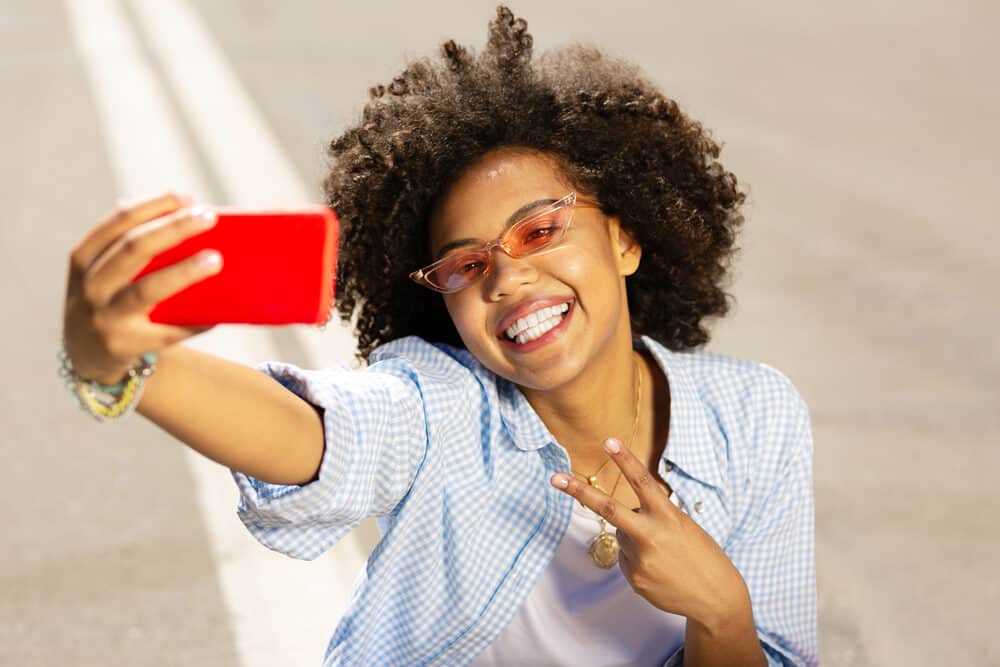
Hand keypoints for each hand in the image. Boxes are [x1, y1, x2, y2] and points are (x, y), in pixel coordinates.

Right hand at [63, 192, 221, 383]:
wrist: (87, 355)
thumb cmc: (109, 298)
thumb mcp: (103, 270)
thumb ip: (129, 244)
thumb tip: (185, 210)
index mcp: (83, 259)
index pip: (118, 223)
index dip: (152, 207)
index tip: (187, 198)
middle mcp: (90, 287)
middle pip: (133, 250)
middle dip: (173, 229)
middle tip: (209, 217)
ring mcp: (105, 319)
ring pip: (148, 289)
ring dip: (184, 272)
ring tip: (215, 260)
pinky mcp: (126, 346)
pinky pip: (167, 330)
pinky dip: (194, 320)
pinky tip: (217, 313)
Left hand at [550, 437, 750, 629]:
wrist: (716, 599)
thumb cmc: (702, 556)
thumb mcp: (683, 527)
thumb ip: (652, 519)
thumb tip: (622, 523)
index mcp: (668, 516)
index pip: (642, 482)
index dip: (625, 460)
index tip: (608, 441)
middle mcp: (651, 535)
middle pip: (607, 508)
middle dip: (579, 491)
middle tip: (554, 478)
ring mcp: (639, 559)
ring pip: (622, 537)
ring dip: (636, 540)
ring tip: (664, 555)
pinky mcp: (634, 578)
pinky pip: (626, 560)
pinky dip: (638, 560)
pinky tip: (660, 570)